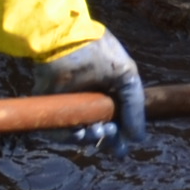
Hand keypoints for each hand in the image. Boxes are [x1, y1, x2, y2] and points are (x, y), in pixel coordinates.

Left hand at [34, 31, 151, 153]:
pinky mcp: (51, 106)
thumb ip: (135, 106)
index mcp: (108, 93)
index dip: (119, 137)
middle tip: (108, 132)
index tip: (122, 148)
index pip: (116, 122)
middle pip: (98, 131)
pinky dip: (67, 136)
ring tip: (94, 131)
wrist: (66, 41)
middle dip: (106, 137)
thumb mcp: (127, 76)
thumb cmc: (98, 53)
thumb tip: (138, 138)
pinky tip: (78, 131)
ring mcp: (69, 105)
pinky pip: (57, 130)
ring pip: (79, 133)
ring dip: (88, 138)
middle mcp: (89, 101)